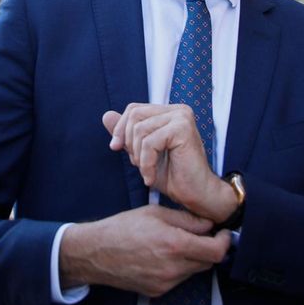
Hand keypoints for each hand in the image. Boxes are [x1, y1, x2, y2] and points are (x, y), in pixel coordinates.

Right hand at [59, 204, 230, 297]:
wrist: (96, 253)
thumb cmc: (123, 227)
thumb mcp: (156, 213)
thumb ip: (187, 219)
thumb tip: (210, 223)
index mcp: (175, 245)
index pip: (216, 251)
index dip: (225, 241)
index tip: (223, 233)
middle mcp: (173, 268)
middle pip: (208, 262)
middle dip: (209, 248)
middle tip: (201, 235)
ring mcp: (166, 283)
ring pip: (194, 271)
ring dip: (193, 258)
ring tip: (176, 243)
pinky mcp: (158, 291)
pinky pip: (178, 279)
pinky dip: (178, 267)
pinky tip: (162, 255)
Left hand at [103, 105, 235, 222]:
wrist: (198, 195)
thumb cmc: (173, 177)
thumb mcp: (141, 154)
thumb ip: (126, 135)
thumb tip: (106, 115)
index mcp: (169, 113)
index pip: (134, 109)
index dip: (120, 128)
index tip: (115, 148)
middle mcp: (178, 110)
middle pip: (134, 115)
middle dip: (129, 143)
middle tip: (138, 165)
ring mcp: (182, 117)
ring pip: (140, 129)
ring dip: (138, 156)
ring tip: (148, 172)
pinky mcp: (183, 128)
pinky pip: (149, 142)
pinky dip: (146, 163)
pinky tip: (151, 177)